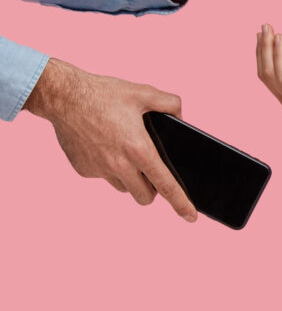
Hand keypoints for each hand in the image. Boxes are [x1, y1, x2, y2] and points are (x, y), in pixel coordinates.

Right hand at [22, 59, 196, 221]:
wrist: (62, 96)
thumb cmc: (105, 94)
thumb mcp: (144, 92)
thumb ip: (170, 104)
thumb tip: (181, 118)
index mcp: (139, 150)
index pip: (166, 186)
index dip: (181, 204)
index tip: (191, 217)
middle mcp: (119, 165)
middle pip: (144, 196)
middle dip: (152, 190)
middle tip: (152, 172)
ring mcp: (99, 170)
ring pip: (124, 187)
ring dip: (130, 178)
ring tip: (126, 153)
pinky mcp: (84, 170)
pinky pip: (104, 176)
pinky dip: (109, 168)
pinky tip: (106, 146)